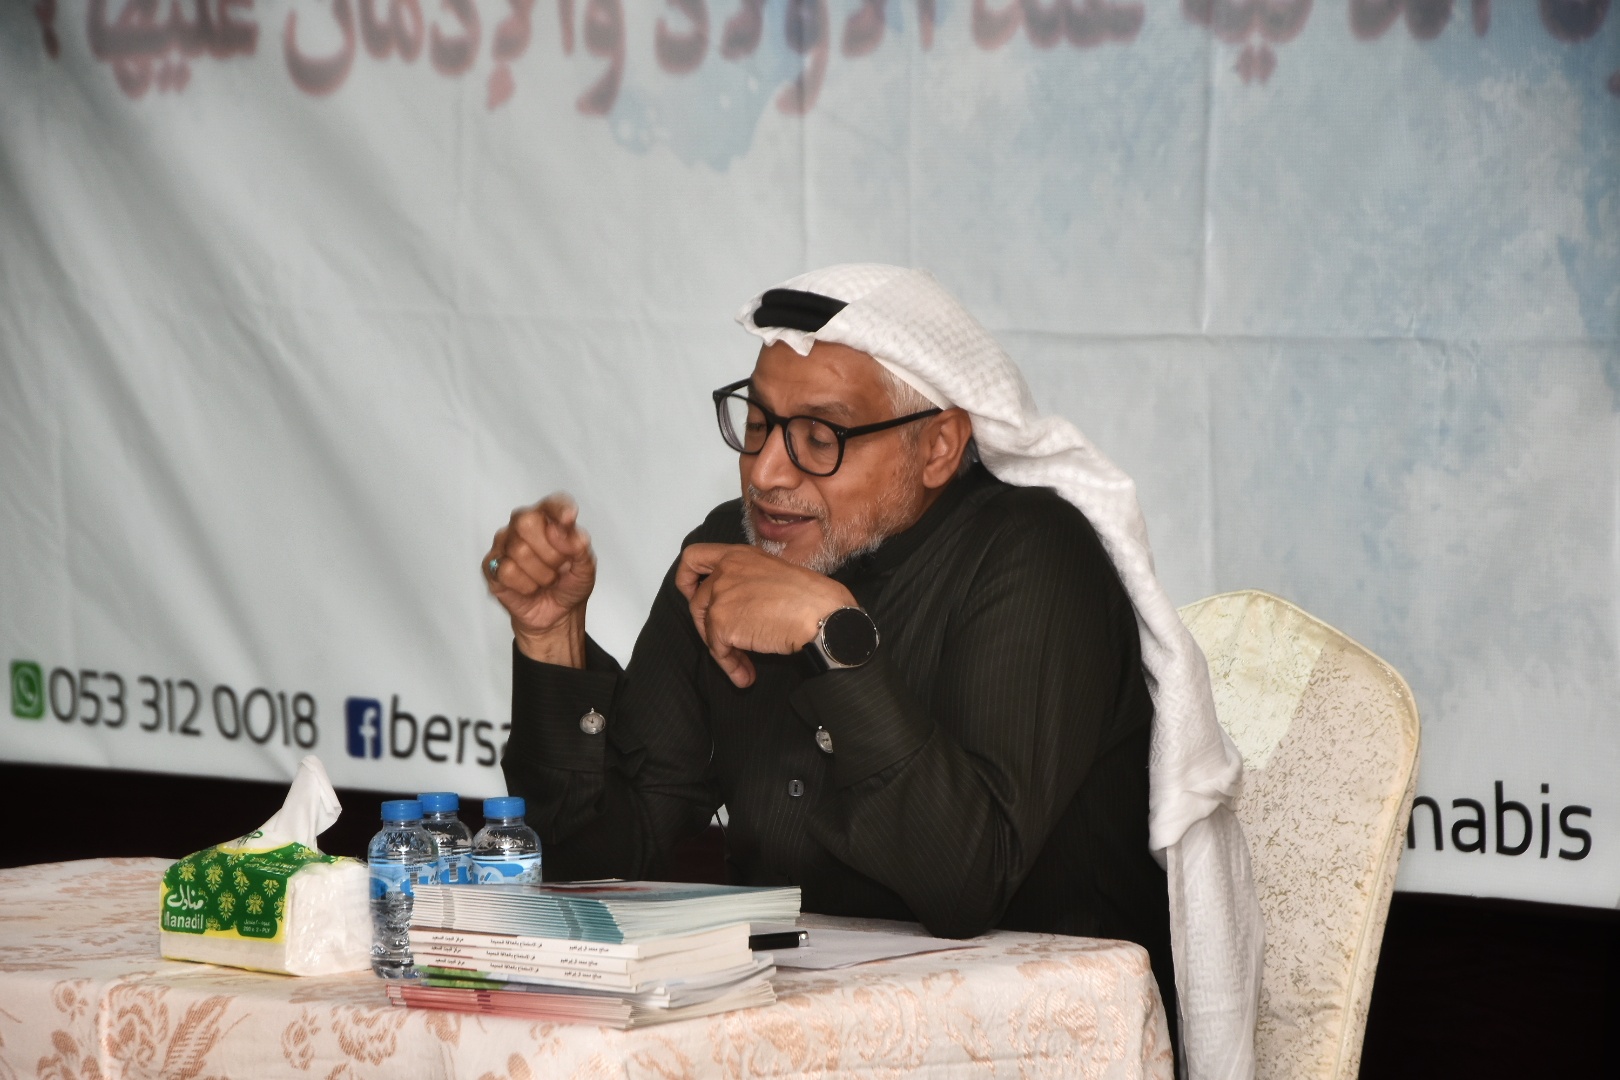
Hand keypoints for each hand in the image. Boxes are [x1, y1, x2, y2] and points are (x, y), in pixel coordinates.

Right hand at [484, 494, 595, 666]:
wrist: (557, 616)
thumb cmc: (569, 585)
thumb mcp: (586, 568)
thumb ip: (580, 546)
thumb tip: (563, 531)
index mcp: (549, 519)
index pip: (552, 503)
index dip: (559, 509)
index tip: (569, 519)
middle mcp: (522, 525)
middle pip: (526, 521)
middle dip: (550, 552)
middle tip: (558, 567)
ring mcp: (504, 544)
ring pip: (518, 550)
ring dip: (541, 574)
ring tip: (545, 580)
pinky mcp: (490, 565)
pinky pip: (506, 570)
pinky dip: (525, 585)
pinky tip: (529, 588)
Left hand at [675, 544, 856, 687]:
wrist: (821, 614)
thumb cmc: (811, 598)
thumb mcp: (774, 574)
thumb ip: (749, 582)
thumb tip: (740, 608)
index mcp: (739, 555)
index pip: (694, 557)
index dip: (685, 578)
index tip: (691, 593)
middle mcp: (726, 570)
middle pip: (696, 601)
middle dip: (707, 626)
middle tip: (725, 642)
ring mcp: (721, 595)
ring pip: (707, 628)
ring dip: (723, 651)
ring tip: (743, 666)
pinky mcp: (722, 621)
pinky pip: (718, 650)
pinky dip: (730, 666)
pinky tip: (746, 675)